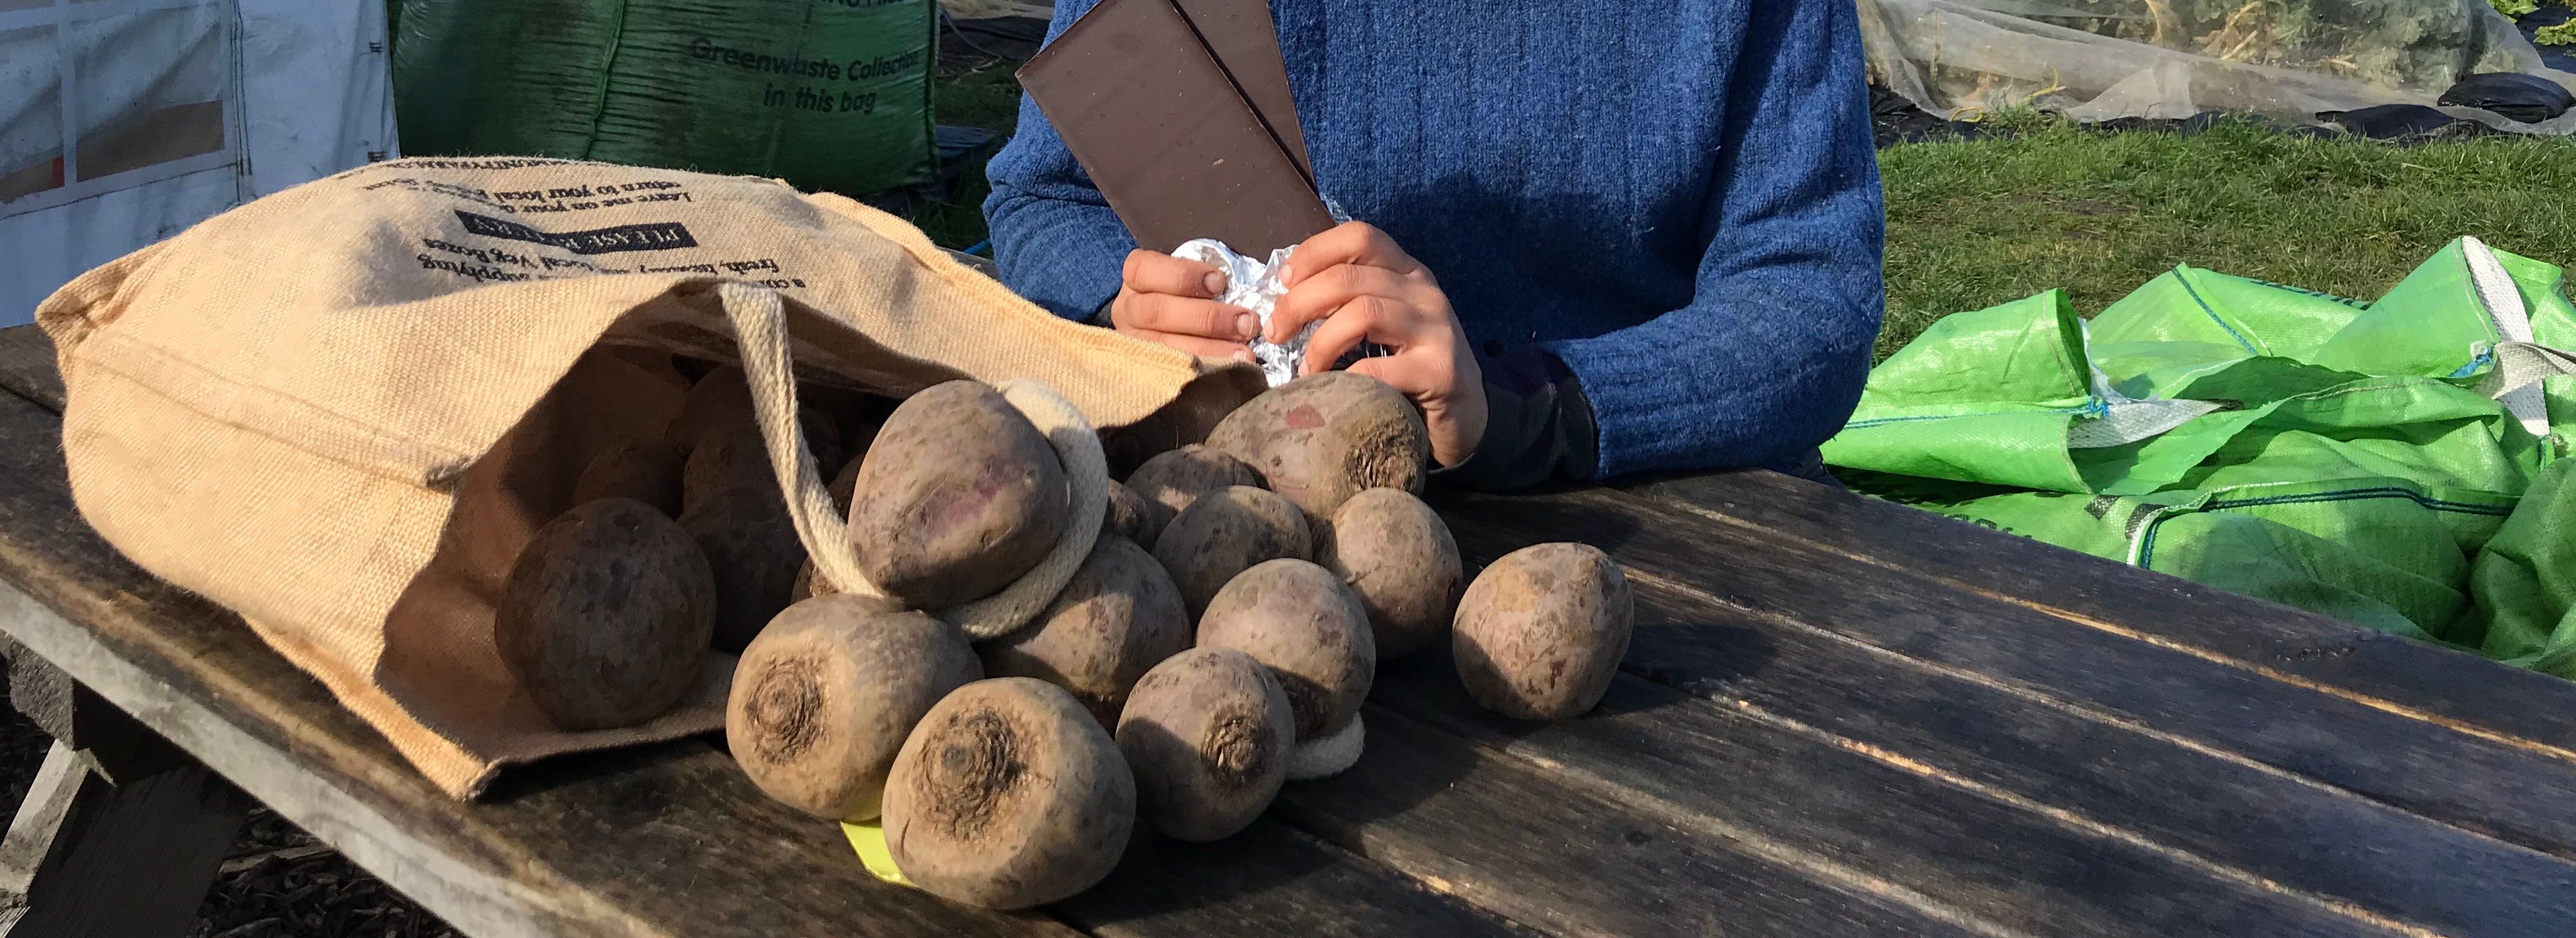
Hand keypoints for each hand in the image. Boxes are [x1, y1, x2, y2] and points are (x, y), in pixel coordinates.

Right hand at [1109, 249, 1259, 360]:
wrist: (1155, 329)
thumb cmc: (1179, 297)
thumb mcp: (1183, 278)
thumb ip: (1202, 279)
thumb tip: (1243, 289)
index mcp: (1136, 280)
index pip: (1145, 270)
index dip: (1183, 276)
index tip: (1219, 282)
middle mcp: (1127, 311)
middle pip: (1157, 312)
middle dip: (1207, 318)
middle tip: (1246, 323)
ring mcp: (1132, 343)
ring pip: (1163, 347)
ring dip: (1209, 350)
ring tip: (1244, 352)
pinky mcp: (1143, 370)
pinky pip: (1170, 375)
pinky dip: (1203, 372)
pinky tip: (1228, 371)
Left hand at [1271, 222, 1486, 467]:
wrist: (1467, 418)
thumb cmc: (1410, 369)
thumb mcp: (1382, 323)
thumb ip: (1347, 300)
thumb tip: (1286, 293)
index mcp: (1406, 272)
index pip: (1359, 237)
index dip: (1314, 252)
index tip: (1283, 281)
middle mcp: (1424, 291)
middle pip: (1348, 278)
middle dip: (1299, 303)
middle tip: (1276, 333)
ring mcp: (1437, 329)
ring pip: (1363, 313)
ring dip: (1321, 343)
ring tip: (1306, 368)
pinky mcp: (1440, 370)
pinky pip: (1379, 367)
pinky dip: (1346, 379)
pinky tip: (1333, 391)